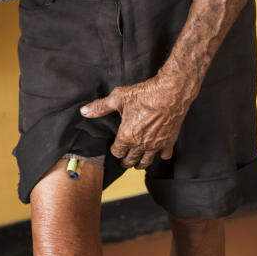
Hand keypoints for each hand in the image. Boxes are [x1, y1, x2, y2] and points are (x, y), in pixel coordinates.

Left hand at [80, 72, 195, 168]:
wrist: (171, 92)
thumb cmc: (145, 94)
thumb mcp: (118, 98)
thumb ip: (100, 107)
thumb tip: (84, 111)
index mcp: (127, 136)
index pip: (117, 152)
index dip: (114, 151)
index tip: (115, 148)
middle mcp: (141, 144)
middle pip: (130, 161)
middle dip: (125, 161)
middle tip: (124, 160)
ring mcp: (156, 145)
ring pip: (146, 162)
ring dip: (140, 163)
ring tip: (138, 162)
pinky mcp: (169, 141)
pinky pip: (164, 156)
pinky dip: (160, 155)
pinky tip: (158, 152)